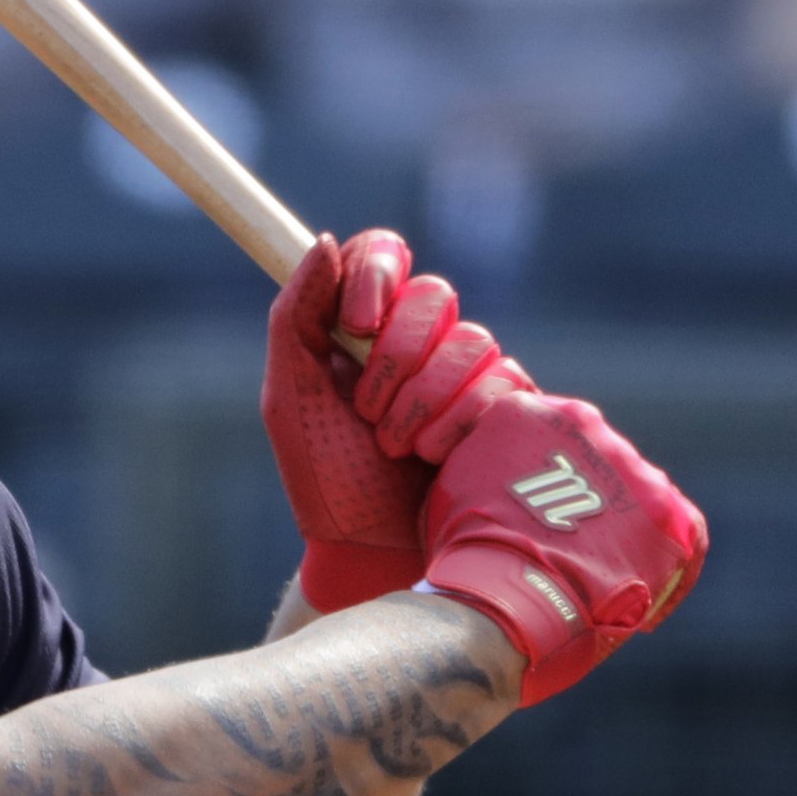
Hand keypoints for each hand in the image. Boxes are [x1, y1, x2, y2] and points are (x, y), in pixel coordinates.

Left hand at [262, 229, 535, 613]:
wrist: (371, 554)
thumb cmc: (325, 479)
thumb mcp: (289, 397)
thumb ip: (297, 316)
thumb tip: (326, 241)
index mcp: (362, 327)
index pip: (385, 253)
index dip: (377, 274)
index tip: (356, 320)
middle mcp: (418, 342)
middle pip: (434, 293)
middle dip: (395, 356)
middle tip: (367, 410)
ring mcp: (467, 375)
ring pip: (473, 339)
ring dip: (423, 400)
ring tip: (398, 447)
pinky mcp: (507, 411)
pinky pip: (505, 382)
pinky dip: (460, 423)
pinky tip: (437, 458)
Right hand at [417, 391, 707, 705]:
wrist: (504, 597)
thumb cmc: (462, 554)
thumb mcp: (456, 485)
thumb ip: (490, 464)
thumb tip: (504, 477)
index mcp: (530, 410)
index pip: (547, 439)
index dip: (541, 482)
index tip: (534, 520)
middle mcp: (589, 426)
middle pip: (595, 464)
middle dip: (586, 507)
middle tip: (567, 554)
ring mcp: (634, 468)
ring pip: (636, 497)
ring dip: (623, 534)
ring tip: (600, 583)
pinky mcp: (671, 514)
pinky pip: (684, 534)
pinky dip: (667, 565)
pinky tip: (640, 600)